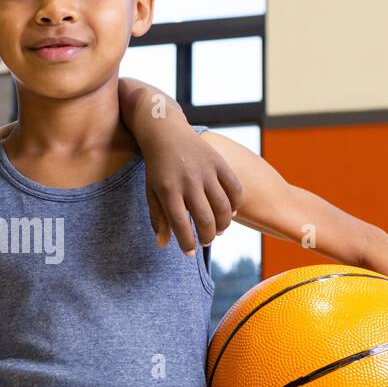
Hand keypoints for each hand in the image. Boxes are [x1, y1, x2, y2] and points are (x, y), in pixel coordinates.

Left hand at [142, 126, 243, 255]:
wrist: (166, 133)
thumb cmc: (158, 168)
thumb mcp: (152, 192)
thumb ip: (158, 219)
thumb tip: (163, 245)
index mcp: (168, 191)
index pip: (181, 225)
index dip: (187, 243)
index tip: (189, 253)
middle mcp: (188, 182)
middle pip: (205, 219)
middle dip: (207, 237)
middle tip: (205, 241)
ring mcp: (206, 171)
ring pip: (223, 207)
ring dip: (223, 225)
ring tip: (218, 231)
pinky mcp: (219, 162)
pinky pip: (235, 188)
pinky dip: (235, 205)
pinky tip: (230, 213)